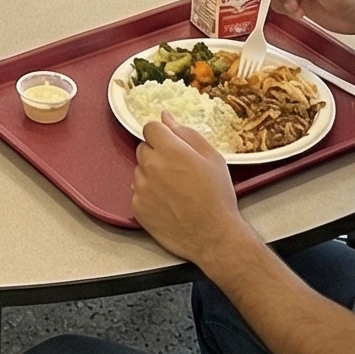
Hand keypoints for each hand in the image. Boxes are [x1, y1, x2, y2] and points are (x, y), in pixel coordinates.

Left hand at [130, 117, 242, 258]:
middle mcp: (150, 166)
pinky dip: (148, 194)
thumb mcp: (212, 157)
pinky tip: (167, 203)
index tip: (173, 146)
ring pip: (140, 170)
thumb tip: (166, 117)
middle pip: (143, 148)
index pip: (150, 127)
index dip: (162, 135)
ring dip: (151, 174)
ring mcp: (141, 187)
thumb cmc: (217, 196)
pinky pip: (137, 192)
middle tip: (178, 170)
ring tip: (174, 189)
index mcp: (169, 149)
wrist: (214, 236)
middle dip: (157, 154)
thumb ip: (186, 133)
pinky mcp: (137, 207)